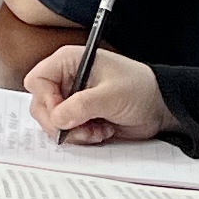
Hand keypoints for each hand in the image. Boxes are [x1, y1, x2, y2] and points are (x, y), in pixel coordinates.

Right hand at [24, 43, 171, 143]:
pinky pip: (67, 131)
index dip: (46, 100)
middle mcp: (66, 79)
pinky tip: (101, 131)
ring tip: (97, 130)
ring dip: (74, 132)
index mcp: (68, 62)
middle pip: (41, 104)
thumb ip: (82, 106)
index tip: (64, 114)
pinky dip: (82, 136)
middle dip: (61, 122)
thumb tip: (58, 119)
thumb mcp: (111, 95)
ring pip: (53, 121)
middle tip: (81, 129)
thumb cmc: (140, 89)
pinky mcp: (79, 116)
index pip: (38, 81)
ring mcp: (72, 99)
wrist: (160, 107)